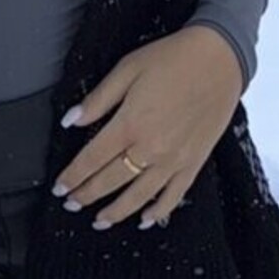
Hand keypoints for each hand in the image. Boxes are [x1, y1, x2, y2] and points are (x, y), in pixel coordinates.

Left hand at [51, 25, 243, 230]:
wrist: (220, 59)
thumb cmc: (172, 58)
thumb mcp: (127, 69)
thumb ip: (98, 99)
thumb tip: (70, 121)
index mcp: (130, 123)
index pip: (92, 158)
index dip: (72, 176)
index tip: (59, 187)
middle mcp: (150, 148)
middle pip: (111, 180)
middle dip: (86, 195)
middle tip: (71, 204)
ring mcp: (174, 159)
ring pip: (139, 195)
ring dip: (116, 211)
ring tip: (99, 220)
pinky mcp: (194, 162)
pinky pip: (173, 195)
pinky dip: (158, 210)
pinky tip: (145, 218)